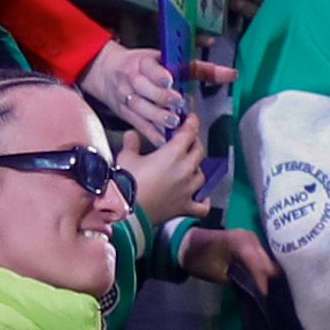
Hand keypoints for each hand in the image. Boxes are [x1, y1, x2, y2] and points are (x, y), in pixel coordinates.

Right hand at [81, 45, 187, 139]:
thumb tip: (224, 73)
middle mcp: (132, 79)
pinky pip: (139, 125)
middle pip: (143, 88)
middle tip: (178, 103)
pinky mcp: (127, 115)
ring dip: (157, 116)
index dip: (159, 74)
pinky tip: (165, 138)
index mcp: (142, 62)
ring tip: (173, 122)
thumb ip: (197, 68)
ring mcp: (127, 98)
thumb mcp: (166, 60)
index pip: (149, 67)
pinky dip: (152, 133)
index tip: (170, 80)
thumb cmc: (142, 67)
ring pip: (140, 108)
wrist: (107, 73)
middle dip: (161, 96)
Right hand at [120, 107, 205, 223]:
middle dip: (194, 143)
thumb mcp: (125, 158)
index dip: (192, 123)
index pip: (189, 133)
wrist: (126, 211)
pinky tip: (202, 197)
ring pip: (201, 175)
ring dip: (196, 169)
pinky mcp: (186, 207)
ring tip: (189, 167)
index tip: (191, 118)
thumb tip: (132, 134)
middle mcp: (186, 170)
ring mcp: (188, 190)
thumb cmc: (126, 182)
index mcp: (173, 154)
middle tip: (188, 140)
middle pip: (199, 151)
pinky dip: (204, 200)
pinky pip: (203, 205)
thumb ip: (131, 143)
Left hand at [182, 225, 276, 292]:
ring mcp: (252, 238)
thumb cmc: (200, 259)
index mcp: (240, 242)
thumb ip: (238, 281)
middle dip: (267, 279)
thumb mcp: (217, 274)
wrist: (189, 243)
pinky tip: (260, 279)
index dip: (262, 282)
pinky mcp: (252, 242)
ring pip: (266, 259)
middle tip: (264, 296)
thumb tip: (254, 291)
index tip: (263, 297)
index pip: (258, 264)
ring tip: (263, 289)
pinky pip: (261, 256)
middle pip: (266, 261)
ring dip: (265, 273)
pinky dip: (261, 267)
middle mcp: (250, 237)